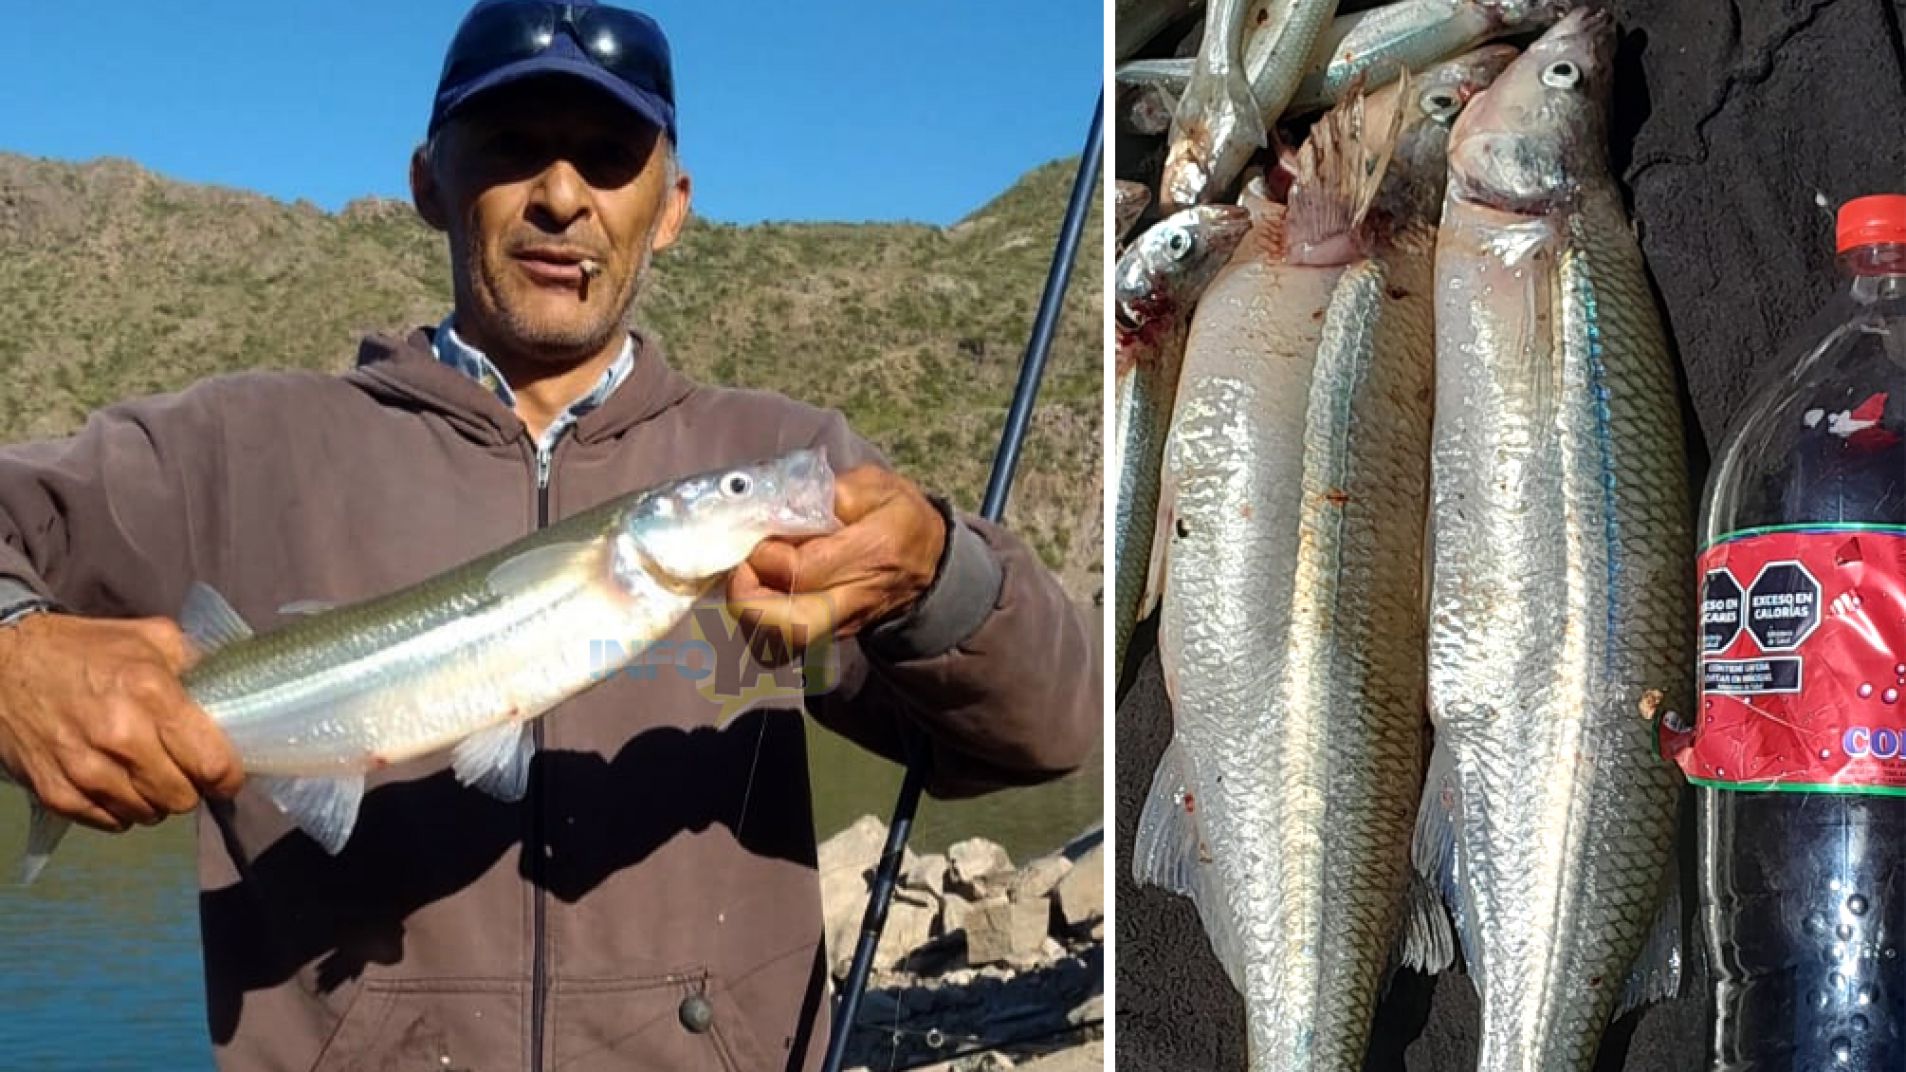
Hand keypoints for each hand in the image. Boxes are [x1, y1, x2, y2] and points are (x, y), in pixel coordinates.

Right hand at [0, 614, 242, 831]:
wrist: (2, 666)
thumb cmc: (85, 649)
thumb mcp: (152, 637)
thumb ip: (199, 663)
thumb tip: (236, 692)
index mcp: (151, 693)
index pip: (212, 762)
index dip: (228, 776)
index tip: (227, 775)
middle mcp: (120, 736)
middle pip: (183, 796)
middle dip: (191, 786)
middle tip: (182, 769)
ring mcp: (85, 769)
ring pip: (149, 814)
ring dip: (156, 799)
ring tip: (147, 773)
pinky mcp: (56, 793)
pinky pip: (111, 822)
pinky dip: (120, 809)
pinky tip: (117, 783)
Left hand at [726, 466, 946, 658]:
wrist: (932, 564)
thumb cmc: (900, 516)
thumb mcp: (876, 486)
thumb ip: (829, 491)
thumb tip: (782, 506)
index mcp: (871, 553)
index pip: (798, 572)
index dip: (764, 556)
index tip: (759, 533)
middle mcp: (854, 598)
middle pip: (787, 628)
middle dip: (746, 600)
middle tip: (742, 567)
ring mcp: (841, 624)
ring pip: (780, 643)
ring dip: (749, 611)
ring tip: (750, 577)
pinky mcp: (830, 635)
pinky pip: (783, 640)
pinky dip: (760, 617)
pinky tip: (763, 588)